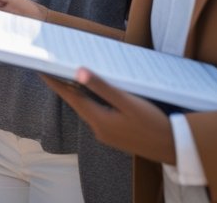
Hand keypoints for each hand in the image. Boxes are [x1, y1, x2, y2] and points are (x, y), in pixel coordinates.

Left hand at [43, 68, 175, 164]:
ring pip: (89, 109)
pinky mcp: (116, 136)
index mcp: (98, 120)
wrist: (174, 147)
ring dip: (82, 94)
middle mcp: (99, 129)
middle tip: (57, 68)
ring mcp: (107, 135)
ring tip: (74, 77)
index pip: (71, 97)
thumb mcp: (128, 102)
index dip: (56, 83)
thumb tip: (78, 72)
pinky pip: (100, 115)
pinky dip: (94, 102)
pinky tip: (98, 94)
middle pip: (78, 103)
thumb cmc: (152, 122)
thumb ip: (103, 87)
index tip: (41, 70)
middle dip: (67, 86)